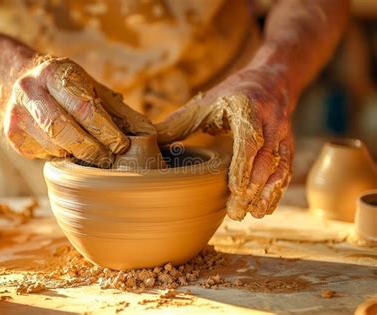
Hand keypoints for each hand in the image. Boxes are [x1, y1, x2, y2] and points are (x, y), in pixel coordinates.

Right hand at [4, 57, 154, 166]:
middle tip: (108, 159)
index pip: (83, 107)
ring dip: (76, 153)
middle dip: (91, 149)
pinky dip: (61, 155)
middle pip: (64, 130)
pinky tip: (66, 146)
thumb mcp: (91, 87)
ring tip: (90, 150)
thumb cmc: (65, 86)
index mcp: (54, 74)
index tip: (122, 145)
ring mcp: (16, 115)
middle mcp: (29, 91)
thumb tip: (148, 132)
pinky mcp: (12, 136)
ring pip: (54, 147)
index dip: (105, 130)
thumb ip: (117, 110)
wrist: (17, 81)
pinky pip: (44, 154)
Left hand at [156, 66, 293, 219]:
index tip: (235, 189)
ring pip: (279, 167)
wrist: (271, 80)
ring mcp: (283, 134)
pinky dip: (277, 190)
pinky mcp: (288, 145)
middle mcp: (270, 120)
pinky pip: (286, 170)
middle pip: (265, 158)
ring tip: (253, 214)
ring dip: (267, 193)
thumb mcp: (205, 102)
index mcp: (247, 107)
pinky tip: (265, 208)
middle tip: (237, 212)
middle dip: (253, 188)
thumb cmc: (232, 94)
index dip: (244, 165)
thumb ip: (179, 122)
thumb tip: (149, 139)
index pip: (249, 139)